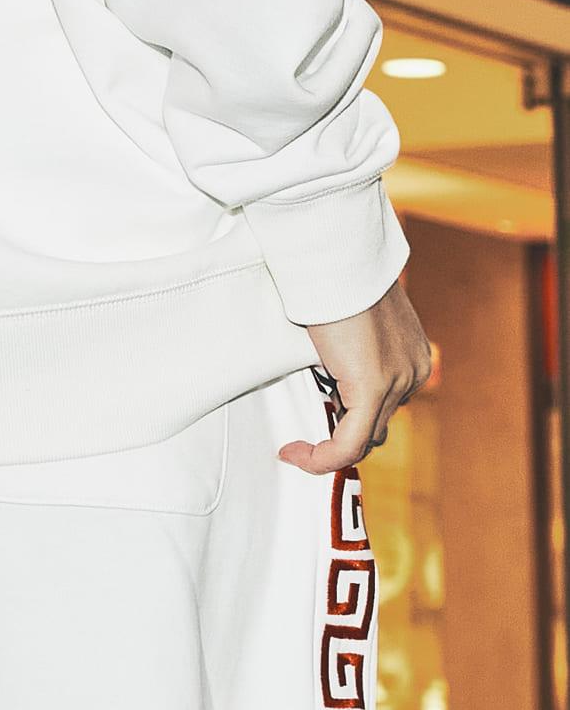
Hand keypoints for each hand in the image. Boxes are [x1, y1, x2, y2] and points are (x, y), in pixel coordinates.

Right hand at [278, 275, 432, 474]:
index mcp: (413, 357)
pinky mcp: (373, 387)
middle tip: (302, 436)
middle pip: (378, 425)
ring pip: (364, 437)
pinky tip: (295, 453)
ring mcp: (398, 382)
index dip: (351, 420)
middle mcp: (415, 373)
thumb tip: (327, 365)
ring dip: (329, 446)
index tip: (319, 420)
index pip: (387, 406)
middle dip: (340, 433)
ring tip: (296, 445)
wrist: (336, 253)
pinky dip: (322, 456)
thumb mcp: (352, 317)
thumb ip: (351, 347)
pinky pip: (349, 443)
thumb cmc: (335, 272)